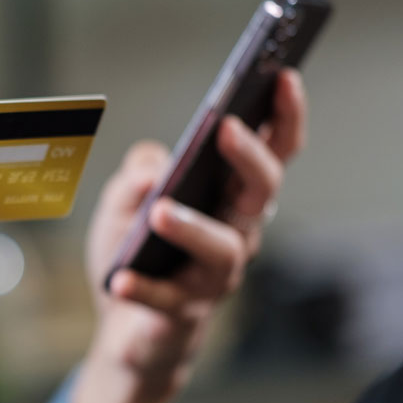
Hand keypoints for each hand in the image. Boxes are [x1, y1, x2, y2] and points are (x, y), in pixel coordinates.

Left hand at [71, 70, 307, 402]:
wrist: (125, 328)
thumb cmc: (138, 250)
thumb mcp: (123, 202)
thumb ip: (137, 175)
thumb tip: (155, 165)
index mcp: (230, 195)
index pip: (271, 150)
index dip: (283, 115)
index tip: (283, 75)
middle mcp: (237, 233)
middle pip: (262, 192)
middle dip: (249, 157)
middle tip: (226, 127)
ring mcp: (215, 277)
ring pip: (223, 249)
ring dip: (193, 227)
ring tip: (160, 211)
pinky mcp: (184, 314)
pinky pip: (168, 300)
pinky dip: (143, 288)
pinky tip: (119, 278)